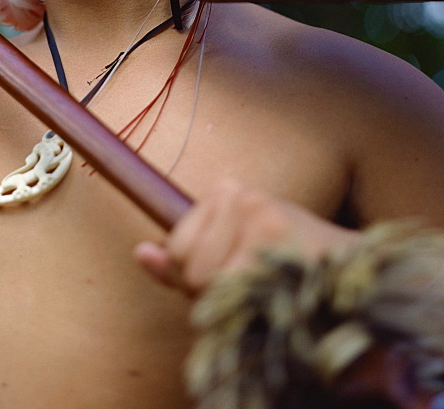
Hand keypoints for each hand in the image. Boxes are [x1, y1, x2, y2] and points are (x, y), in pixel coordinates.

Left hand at [135, 177, 356, 295]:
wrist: (354, 272)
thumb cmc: (289, 267)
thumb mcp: (232, 252)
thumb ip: (183, 257)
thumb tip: (140, 254)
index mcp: (224, 190)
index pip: (175, 247)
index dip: (198, 277)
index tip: (237, 273)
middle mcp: (236, 192)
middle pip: (186, 263)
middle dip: (212, 289)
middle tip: (256, 283)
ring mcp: (254, 209)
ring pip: (204, 278)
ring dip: (232, 298)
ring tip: (267, 285)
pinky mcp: (271, 230)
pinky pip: (231, 286)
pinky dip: (248, 303)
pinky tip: (276, 290)